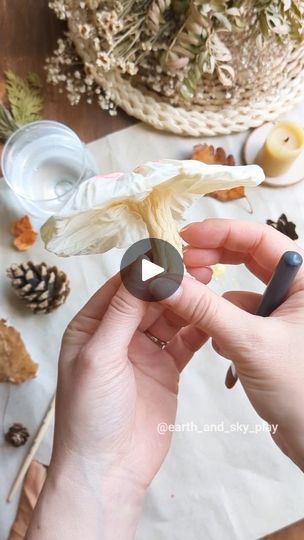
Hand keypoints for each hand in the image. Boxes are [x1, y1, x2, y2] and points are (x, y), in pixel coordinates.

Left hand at [27, 265, 209, 539]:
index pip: (121, 288)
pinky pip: (183, 341)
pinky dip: (196, 328)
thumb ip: (121, 313)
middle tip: (198, 268)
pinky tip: (210, 316)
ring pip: (168, 317)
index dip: (146, 271)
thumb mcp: (99, 356)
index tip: (172, 255)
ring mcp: (143, 351)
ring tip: (208, 285)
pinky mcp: (166, 368)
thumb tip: (139, 270)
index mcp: (92, 327)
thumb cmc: (90, 414)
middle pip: (148, 299)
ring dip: (186, 302)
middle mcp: (117, 335)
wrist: (109, 468)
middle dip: (171, 284)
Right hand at [150, 219, 303, 470]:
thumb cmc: (300, 391)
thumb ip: (205, 309)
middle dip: (214, 259)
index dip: (222, 232)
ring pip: (239, 290)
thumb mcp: (249, 342)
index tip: (186, 237)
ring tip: (202, 320)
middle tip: (184, 264)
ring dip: (217, 302)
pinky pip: (238, 317)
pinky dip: (223, 326)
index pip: (261, 239)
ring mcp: (282, 313)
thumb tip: (165, 282)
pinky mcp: (270, 335)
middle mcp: (296, 291)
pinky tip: (225, 350)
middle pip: (248, 258)